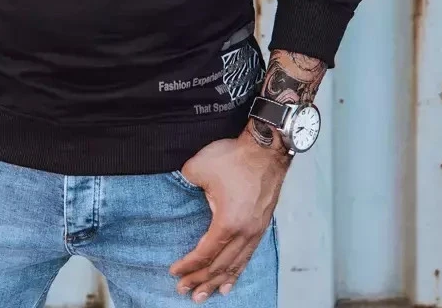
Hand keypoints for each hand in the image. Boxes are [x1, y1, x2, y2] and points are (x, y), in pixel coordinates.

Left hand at [169, 129, 289, 300]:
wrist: (267, 149)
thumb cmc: (235, 157)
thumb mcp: (199, 166)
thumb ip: (185, 181)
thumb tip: (181, 187)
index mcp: (227, 222)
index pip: (205, 253)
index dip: (189, 266)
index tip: (174, 272)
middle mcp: (244, 233)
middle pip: (220, 266)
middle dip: (200, 280)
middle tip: (184, 291)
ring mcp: (255, 231)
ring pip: (235, 265)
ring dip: (218, 282)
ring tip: (205, 295)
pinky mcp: (261, 226)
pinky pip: (248, 256)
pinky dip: (237, 271)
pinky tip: (231, 281)